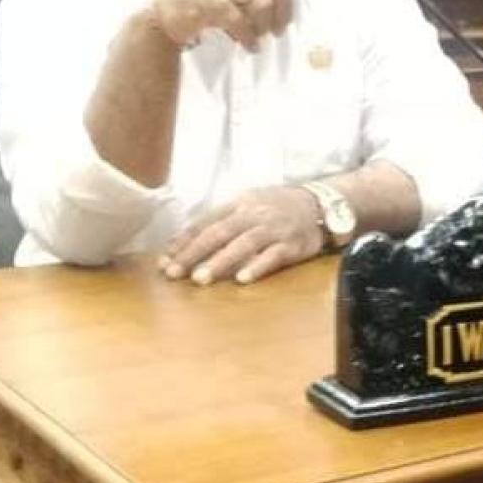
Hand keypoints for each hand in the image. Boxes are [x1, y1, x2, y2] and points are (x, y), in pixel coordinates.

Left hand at [159, 185, 323, 284]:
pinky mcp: (292, 245)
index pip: (205, 222)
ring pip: (242, 244)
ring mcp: (273, 229)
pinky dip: (257, 266)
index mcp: (238, 203)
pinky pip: (272, 256)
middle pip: (219, 233)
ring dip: (219, 261)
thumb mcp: (247, 203)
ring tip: (200, 279)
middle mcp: (253, 214)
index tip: (164, 260)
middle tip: (173, 273)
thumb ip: (221, 219)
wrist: (318, 204)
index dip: (184, 241)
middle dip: (194, 253)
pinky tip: (242, 279)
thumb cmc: (275, 206)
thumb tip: (186, 239)